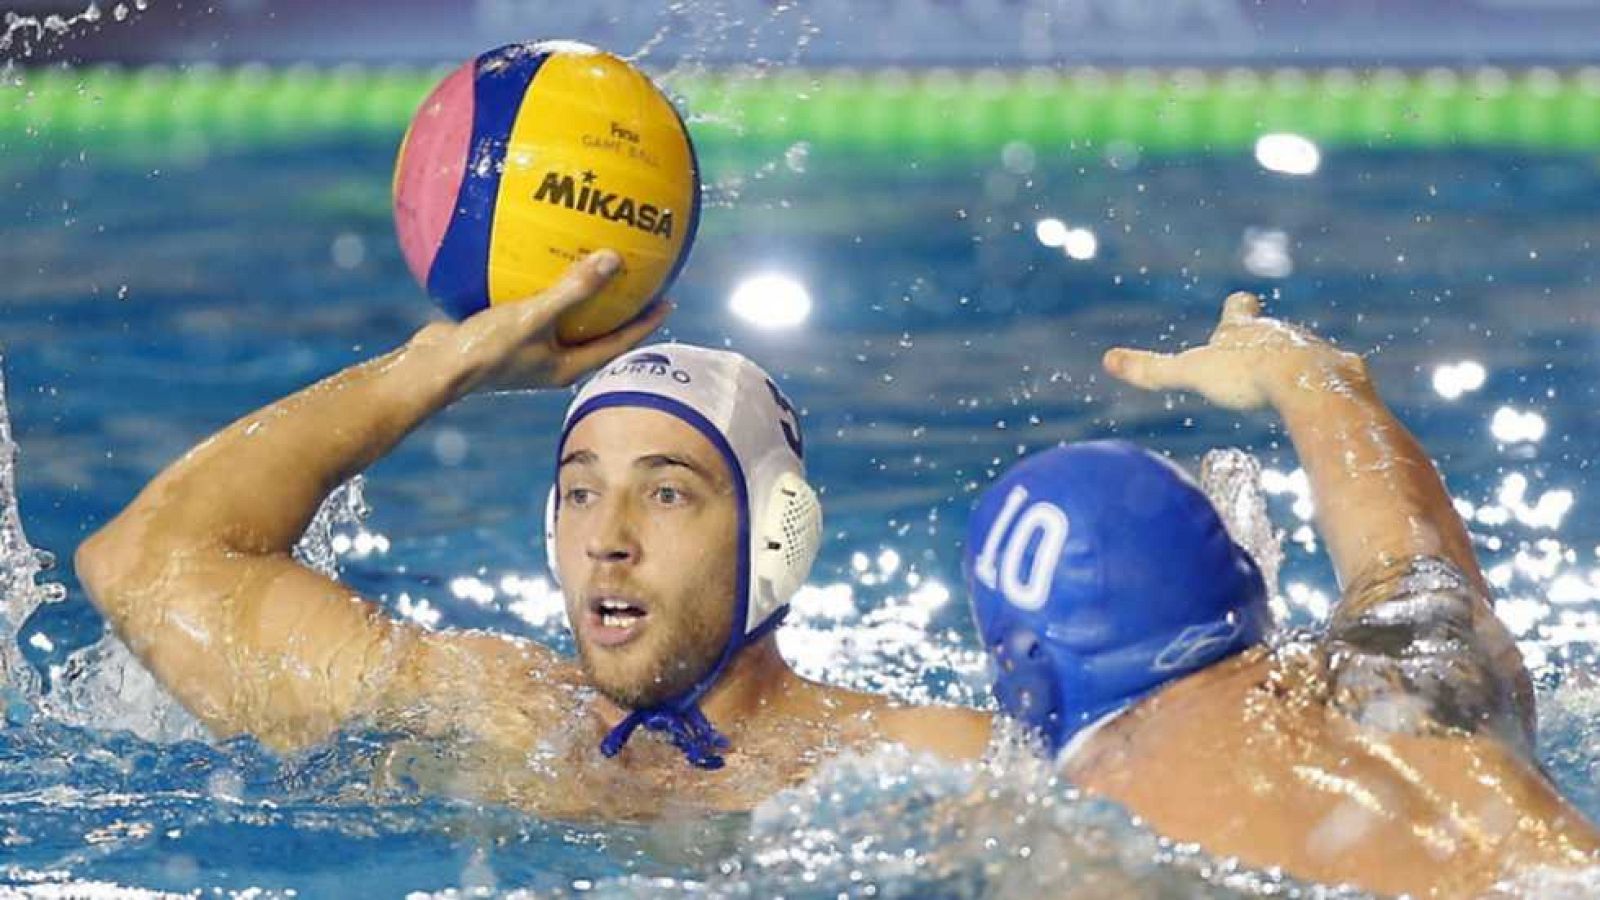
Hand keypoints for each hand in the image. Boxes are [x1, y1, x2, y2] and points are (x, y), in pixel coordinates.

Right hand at [413, 251, 671, 394]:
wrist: (433, 369)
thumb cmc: (486, 351)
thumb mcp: (535, 317)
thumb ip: (575, 289)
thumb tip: (614, 259)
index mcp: (567, 366)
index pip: (620, 343)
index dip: (646, 322)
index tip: (669, 300)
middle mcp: (552, 361)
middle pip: (596, 331)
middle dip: (617, 307)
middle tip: (639, 279)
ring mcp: (527, 349)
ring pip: (562, 319)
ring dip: (578, 295)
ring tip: (591, 263)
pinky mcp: (504, 334)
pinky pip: (530, 305)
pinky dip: (538, 284)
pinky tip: (533, 257)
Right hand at [1102, 292, 1364, 410]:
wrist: (1307, 382)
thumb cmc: (1245, 376)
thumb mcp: (1190, 374)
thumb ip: (1152, 369)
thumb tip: (1108, 359)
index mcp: (1244, 329)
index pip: (1238, 309)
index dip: (1236, 310)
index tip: (1237, 305)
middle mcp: (1280, 332)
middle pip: (1271, 331)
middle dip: (1264, 343)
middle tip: (1255, 360)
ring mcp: (1311, 349)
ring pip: (1300, 353)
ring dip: (1292, 366)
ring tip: (1286, 388)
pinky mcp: (1337, 372)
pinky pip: (1329, 378)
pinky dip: (1320, 388)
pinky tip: (1319, 403)